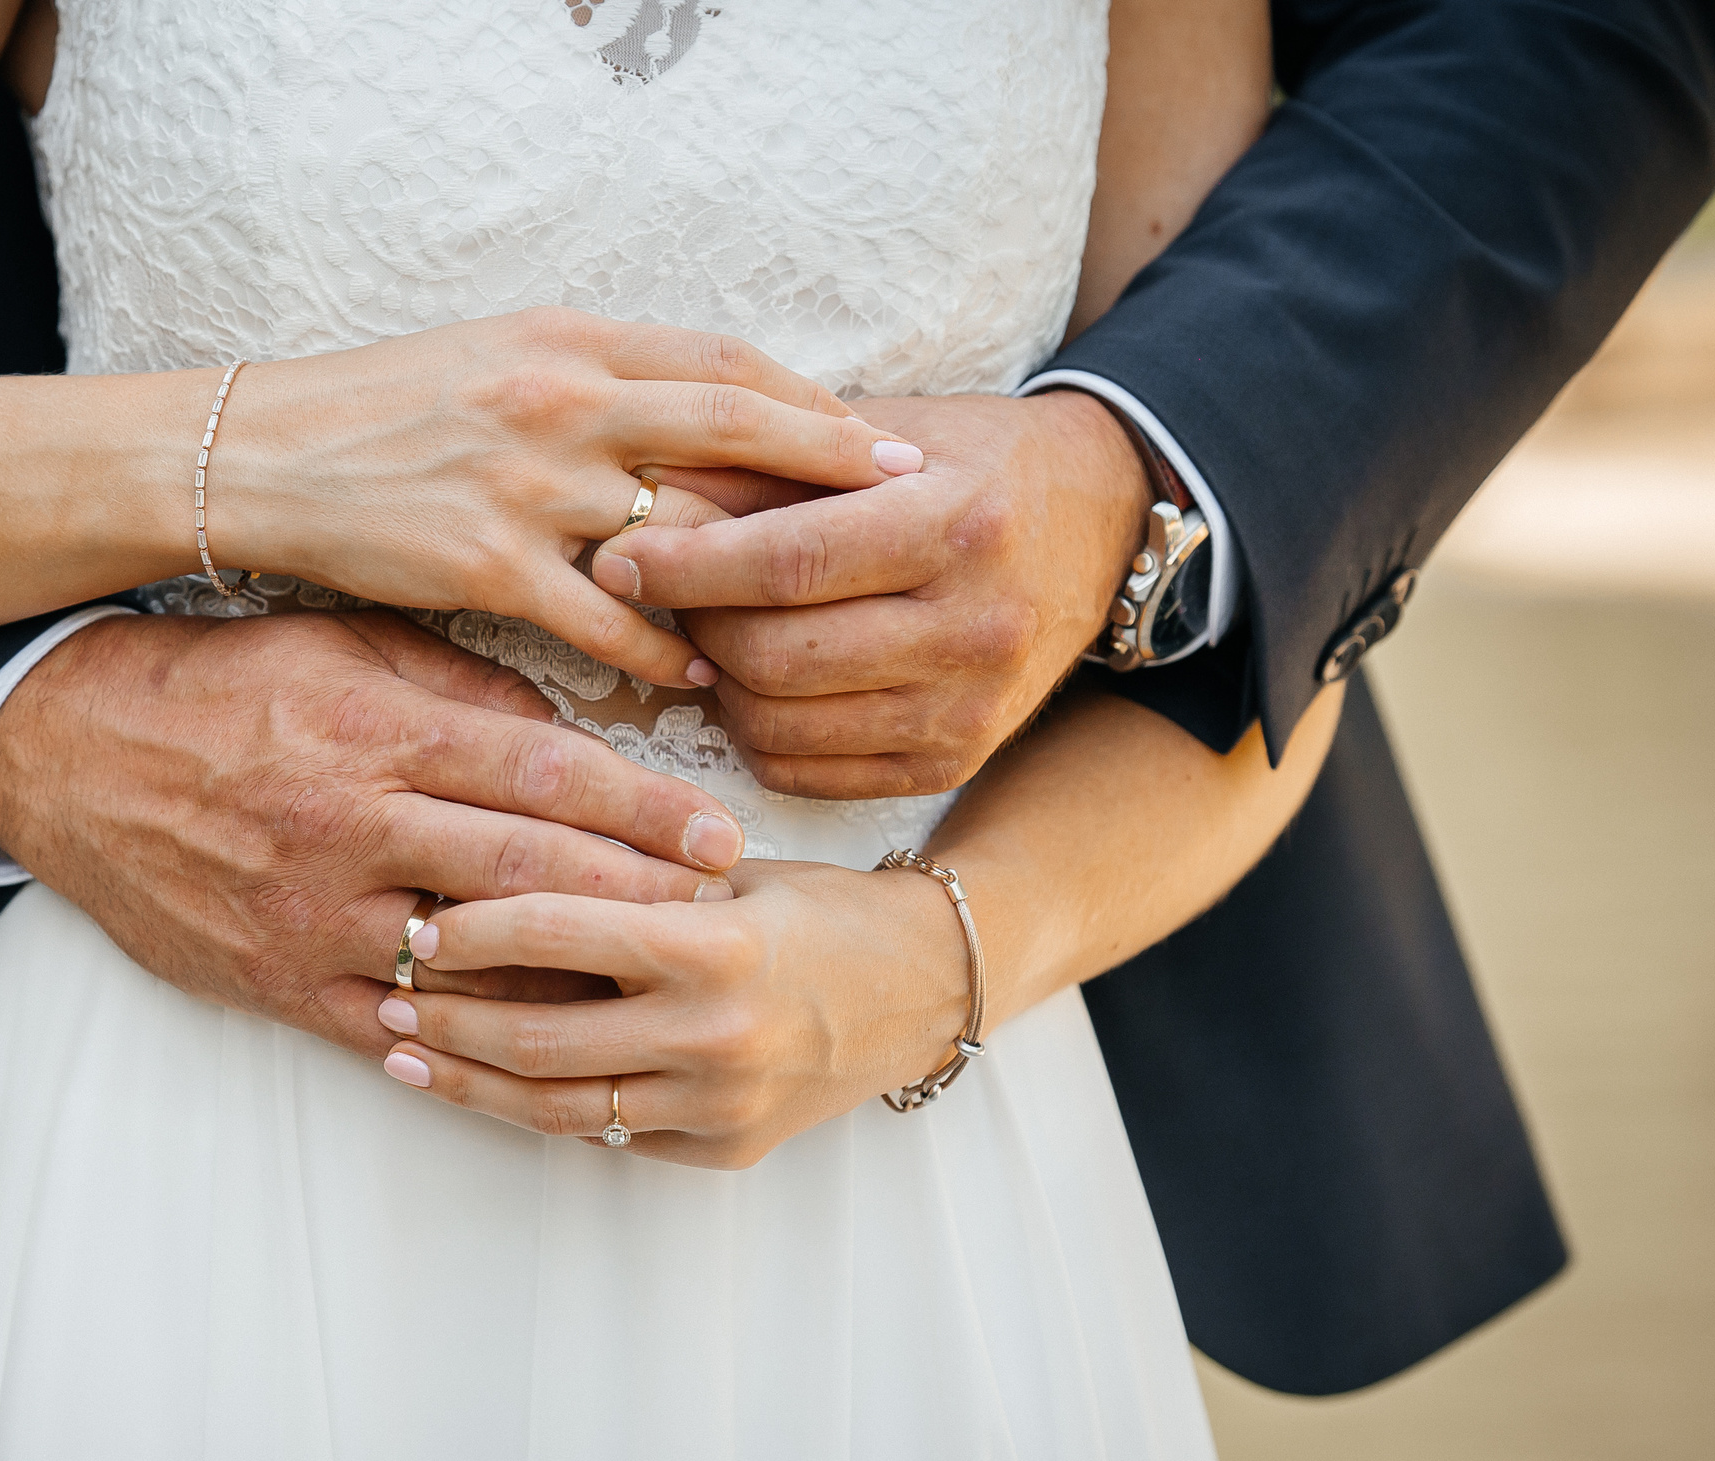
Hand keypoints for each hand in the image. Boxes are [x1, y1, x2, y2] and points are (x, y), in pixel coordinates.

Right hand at [0, 610, 748, 1050]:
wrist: (66, 752)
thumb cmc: (215, 683)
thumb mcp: (339, 645)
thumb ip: (456, 683)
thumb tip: (567, 722)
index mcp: (377, 730)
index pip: (541, 773)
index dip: (643, 810)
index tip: (719, 838)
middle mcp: (353, 825)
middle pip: (528, 872)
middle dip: (639, 900)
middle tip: (726, 922)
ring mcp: (312, 913)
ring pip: (469, 963)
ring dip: (571, 982)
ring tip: (655, 995)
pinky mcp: (274, 979)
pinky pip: (387, 1024)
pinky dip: (464, 1040)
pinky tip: (536, 1051)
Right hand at [213, 309, 923, 689]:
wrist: (262, 454)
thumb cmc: (386, 406)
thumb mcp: (499, 354)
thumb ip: (599, 376)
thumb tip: (703, 410)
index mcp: (569, 340)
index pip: (725, 360)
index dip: (813, 399)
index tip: (879, 437)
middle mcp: (560, 400)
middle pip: (734, 427)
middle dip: (833, 465)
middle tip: (912, 500)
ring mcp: (525, 484)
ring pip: (681, 529)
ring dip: (756, 573)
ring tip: (822, 609)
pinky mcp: (484, 565)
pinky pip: (603, 619)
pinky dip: (660, 650)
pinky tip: (700, 676)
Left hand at [370, 859, 970, 1168]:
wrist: (928, 986)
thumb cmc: (820, 909)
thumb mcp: (732, 873)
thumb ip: (633, 878)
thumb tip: (502, 859)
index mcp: (713, 947)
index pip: (561, 930)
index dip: (477, 928)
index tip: (423, 921)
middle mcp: (714, 1034)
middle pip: (540, 1037)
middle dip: (449, 1018)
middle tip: (388, 994)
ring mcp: (719, 1102)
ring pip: (559, 1107)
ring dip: (471, 1081)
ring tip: (407, 1054)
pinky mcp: (722, 1148)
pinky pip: (611, 1134)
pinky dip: (542, 1108)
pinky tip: (488, 1084)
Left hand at [584, 391, 1149, 795]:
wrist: (1095, 518)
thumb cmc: (966, 461)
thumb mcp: (881, 433)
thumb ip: (767, 462)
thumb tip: (642, 489)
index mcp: (960, 525)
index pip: (790, 561)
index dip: (687, 565)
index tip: (619, 555)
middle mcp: (976, 627)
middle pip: (778, 655)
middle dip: (694, 626)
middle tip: (657, 592)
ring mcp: (971, 708)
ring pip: (783, 725)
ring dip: (716, 684)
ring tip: (704, 631)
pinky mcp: (954, 761)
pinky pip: (810, 772)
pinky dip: (756, 732)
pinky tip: (752, 681)